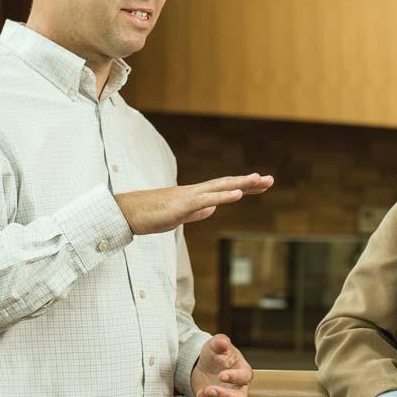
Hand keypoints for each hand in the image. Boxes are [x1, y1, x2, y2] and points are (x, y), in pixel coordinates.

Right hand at [115, 173, 273, 234]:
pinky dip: (224, 195)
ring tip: (260, 179)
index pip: (224, 189)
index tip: (262, 184)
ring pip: (220, 187)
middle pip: (227, 184)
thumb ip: (195, 212)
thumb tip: (212, 210)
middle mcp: (195, 192)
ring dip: (241, 183)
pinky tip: (238, 193)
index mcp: (195, 197)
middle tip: (270, 179)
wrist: (126, 213)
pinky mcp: (182, 205)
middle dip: (250, 182)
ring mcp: (189, 197)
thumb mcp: (178, 216)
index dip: (243, 186)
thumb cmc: (149, 215)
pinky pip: (206, 199)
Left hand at [191, 334, 252, 396]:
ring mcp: (227, 396)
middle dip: (226, 396)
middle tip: (211, 390)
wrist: (204, 364)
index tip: (221, 376)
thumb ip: (220, 342)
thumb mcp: (216, 344)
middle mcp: (238, 387)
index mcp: (243, 371)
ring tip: (203, 392)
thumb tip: (223, 342)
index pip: (244, 376)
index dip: (234, 377)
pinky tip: (199, 394)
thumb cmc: (216, 353)